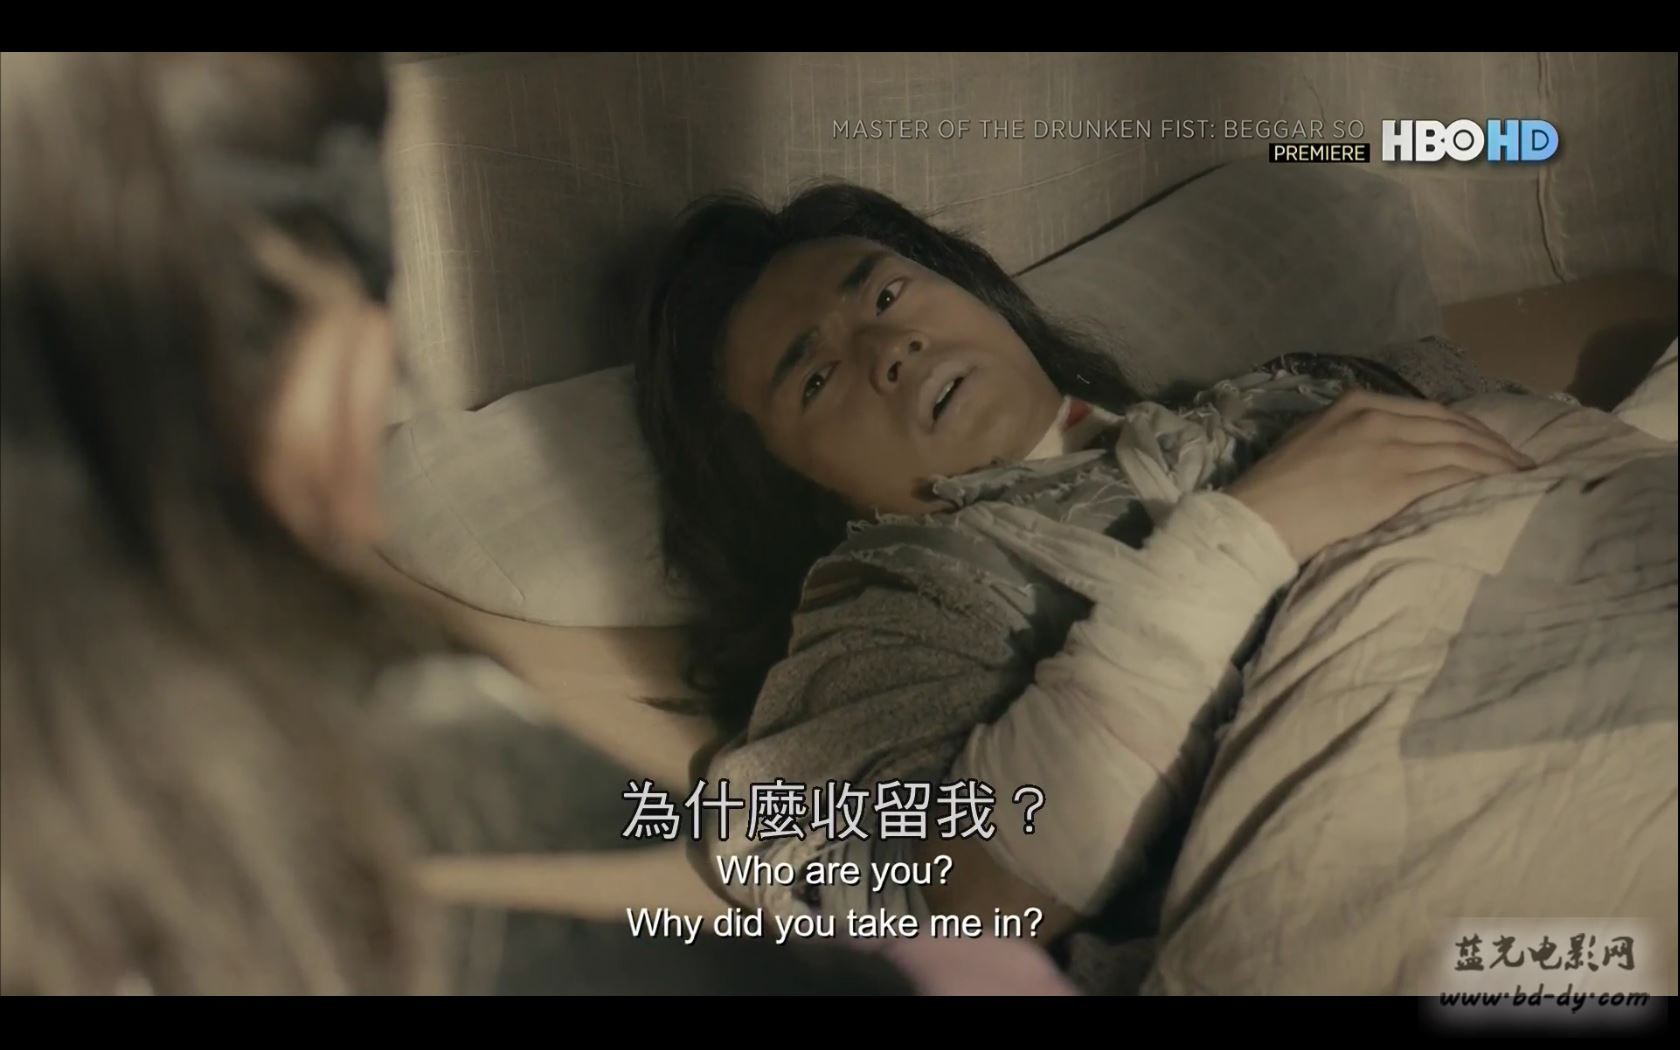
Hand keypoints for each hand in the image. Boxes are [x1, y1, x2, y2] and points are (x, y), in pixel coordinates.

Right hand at [1225, 390, 1534, 564]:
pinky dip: (1486, 481)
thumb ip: (1347, 434)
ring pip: (1461, 450)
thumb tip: (1380, 448)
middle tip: (1521, 463)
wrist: (1258, 518)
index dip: (1467, 428)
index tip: (1490, 445)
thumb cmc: (1275, 489)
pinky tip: (1505, 490)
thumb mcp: (1310, 440)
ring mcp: (1389, 448)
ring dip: (1499, 465)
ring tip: (1525, 479)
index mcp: (1356, 404)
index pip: (1429, 411)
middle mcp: (1378, 418)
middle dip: (1493, 445)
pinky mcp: (1396, 482)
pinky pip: (1455, 476)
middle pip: (1453, 427)